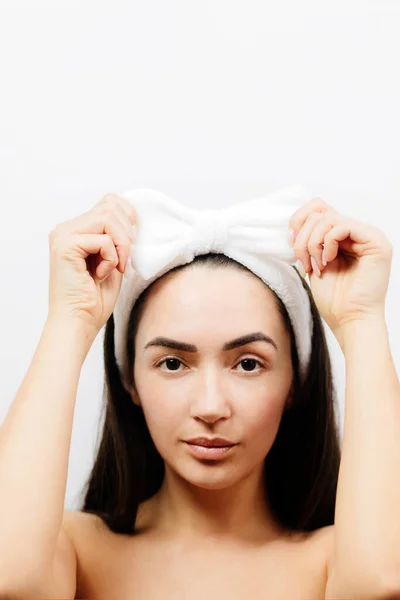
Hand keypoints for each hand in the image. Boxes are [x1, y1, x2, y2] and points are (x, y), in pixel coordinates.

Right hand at [48, 192, 137, 335]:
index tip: (133, 241)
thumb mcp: (113, 260)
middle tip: (124, 263)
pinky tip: (100, 274)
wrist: (79, 322)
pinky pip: (103, 239)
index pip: (109, 202)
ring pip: (108, 219)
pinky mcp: (64, 245)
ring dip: (121, 246)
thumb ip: (116, 237)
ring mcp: (63, 235)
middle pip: (111, 207)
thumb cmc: (95, 299)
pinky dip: (111, 259)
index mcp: (77, 230)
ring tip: (115, 268)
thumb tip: (132, 216)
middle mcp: (66, 228)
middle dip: (127, 236)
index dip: (128, 216)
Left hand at [288, 197, 392, 337]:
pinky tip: (328, 262)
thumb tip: (293, 225)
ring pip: (328, 218)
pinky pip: (342, 225)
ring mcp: (369, 236)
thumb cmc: (334, 299)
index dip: (299, 221)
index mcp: (344, 236)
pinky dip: (327, 243)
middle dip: (303, 237)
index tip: (292, 245)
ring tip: (316, 266)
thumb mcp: (313, 263)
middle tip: (304, 262)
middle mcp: (358, 233)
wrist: (349, 320)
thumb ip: (308, 242)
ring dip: (313, 243)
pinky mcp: (376, 242)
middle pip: (320, 211)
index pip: (318, 209)